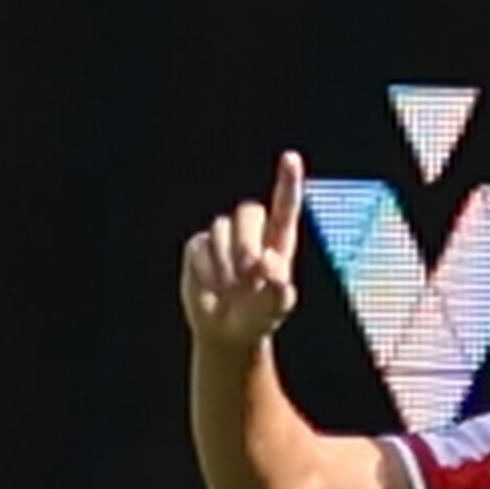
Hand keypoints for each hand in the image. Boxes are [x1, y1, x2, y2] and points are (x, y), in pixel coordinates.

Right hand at [178, 152, 305, 350]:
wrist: (227, 330)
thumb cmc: (260, 317)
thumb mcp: (277, 307)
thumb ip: (278, 285)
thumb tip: (268, 260)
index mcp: (279, 243)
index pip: (285, 207)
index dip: (288, 182)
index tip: (291, 158)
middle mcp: (252, 234)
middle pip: (248, 212)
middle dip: (246, 241)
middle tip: (249, 273)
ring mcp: (223, 238)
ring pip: (221, 229)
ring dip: (225, 262)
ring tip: (232, 287)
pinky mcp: (198, 246)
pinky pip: (199, 247)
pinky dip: (206, 270)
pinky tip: (213, 286)